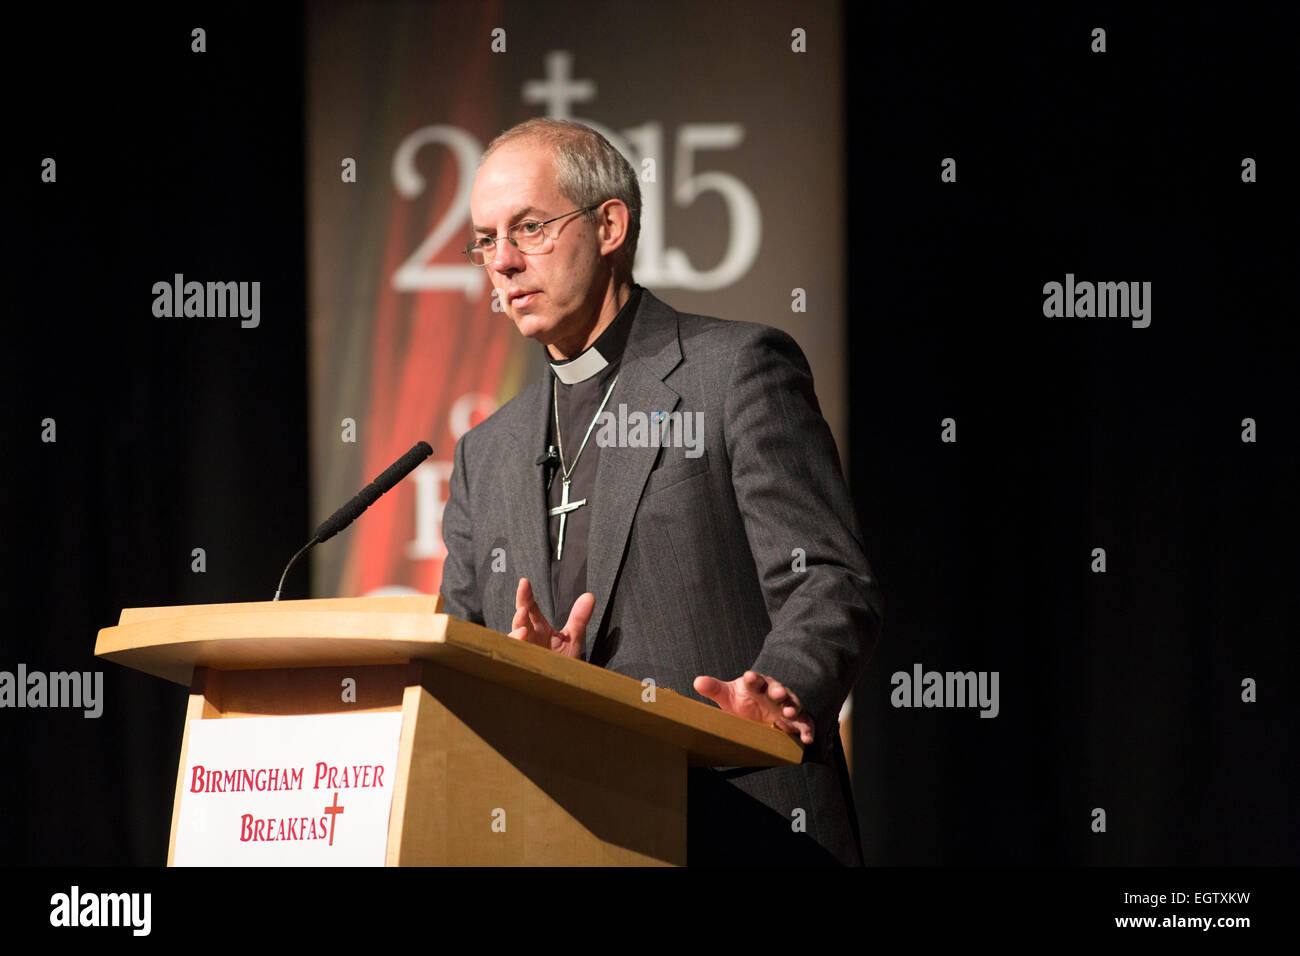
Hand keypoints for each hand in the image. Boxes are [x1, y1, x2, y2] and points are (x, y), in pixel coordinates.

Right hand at [507, 577, 591, 659]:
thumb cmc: (561, 664)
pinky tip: (521, 644)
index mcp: (538, 630)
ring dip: (516, 633)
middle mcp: (528, 639)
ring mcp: (524, 653)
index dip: (526, 595)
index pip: (530, 609)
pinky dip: (516, 651)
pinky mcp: (522, 667)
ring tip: (523, 628)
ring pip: (514, 640)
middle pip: (520, 620)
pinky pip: (513, 658)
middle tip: (523, 605)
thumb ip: (578, 617)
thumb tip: (589, 596)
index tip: (525, 582)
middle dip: (520, 612)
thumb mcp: (572, 638)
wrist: (560, 689)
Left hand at [693, 670, 815, 744]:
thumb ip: (714, 689)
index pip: (755, 679)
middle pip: (777, 689)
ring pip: (793, 704)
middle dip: (778, 690)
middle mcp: (774, 693)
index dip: (752, 678)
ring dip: (793, 707)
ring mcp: (785, 707)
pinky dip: (807, 731)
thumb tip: (697, 681)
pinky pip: (804, 724)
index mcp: (757, 685)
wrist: (759, 716)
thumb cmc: (743, 702)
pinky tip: (806, 739)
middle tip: (777, 693)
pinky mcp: (795, 722)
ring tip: (789, 713)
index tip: (747, 677)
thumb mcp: (728, 697)